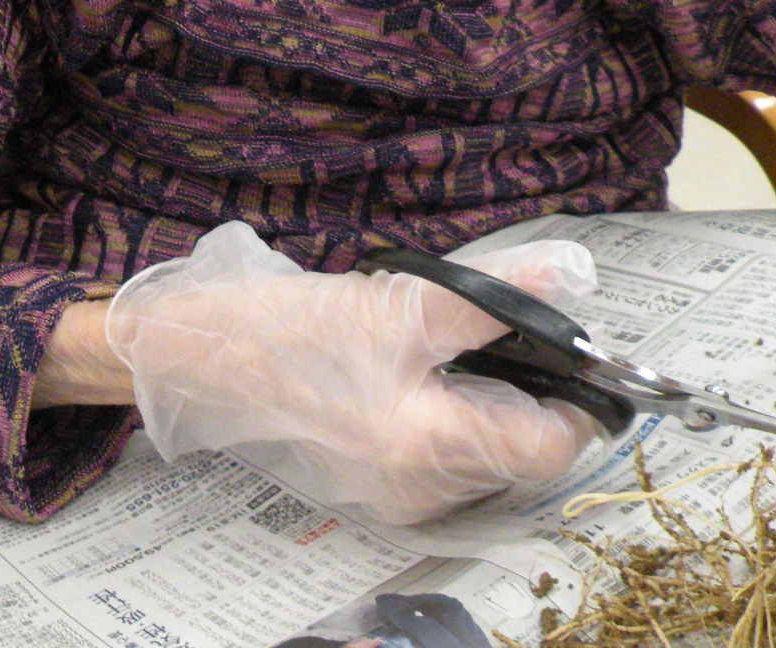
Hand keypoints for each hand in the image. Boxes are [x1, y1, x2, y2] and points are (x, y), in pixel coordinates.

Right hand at [105, 222, 601, 525]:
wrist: (197, 357)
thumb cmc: (290, 328)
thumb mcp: (403, 300)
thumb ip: (495, 295)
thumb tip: (572, 276)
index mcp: (431, 448)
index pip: (550, 448)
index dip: (578, 401)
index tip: (576, 356)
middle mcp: (418, 491)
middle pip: (519, 455)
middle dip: (526, 395)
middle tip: (500, 335)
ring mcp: (392, 498)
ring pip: (481, 459)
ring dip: (486, 406)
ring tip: (448, 349)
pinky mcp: (369, 490)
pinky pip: (439, 463)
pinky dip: (446, 420)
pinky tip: (414, 375)